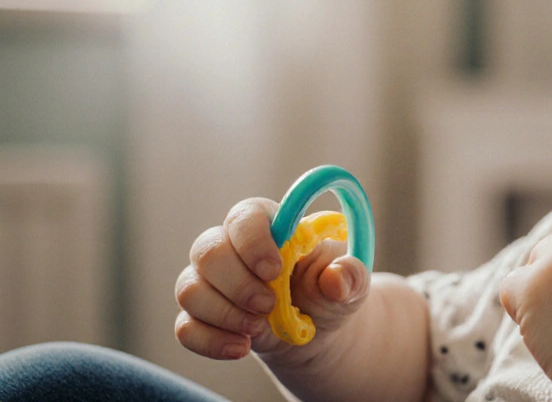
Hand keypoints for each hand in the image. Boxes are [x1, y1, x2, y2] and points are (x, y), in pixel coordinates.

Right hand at [174, 197, 370, 363]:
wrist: (317, 331)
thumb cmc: (330, 291)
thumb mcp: (352, 282)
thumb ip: (351, 275)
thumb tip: (335, 278)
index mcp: (270, 226)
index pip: (245, 216)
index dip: (253, 241)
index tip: (276, 270)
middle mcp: (231, 248)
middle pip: (207, 251)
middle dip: (237, 283)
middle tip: (269, 305)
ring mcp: (211, 283)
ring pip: (189, 289)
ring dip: (224, 313)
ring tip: (259, 328)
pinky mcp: (201, 317)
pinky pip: (185, 327)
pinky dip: (211, 341)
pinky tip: (241, 347)